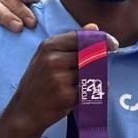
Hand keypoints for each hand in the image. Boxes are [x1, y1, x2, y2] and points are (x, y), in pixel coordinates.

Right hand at [0, 24, 117, 137]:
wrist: (25, 111)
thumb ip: (71, 42)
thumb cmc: (39, 82)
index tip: (113, 45)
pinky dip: (89, 92)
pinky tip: (79, 95)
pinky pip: (89, 89)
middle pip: (89, 55)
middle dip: (97, 62)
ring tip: (79, 85)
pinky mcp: (66, 95)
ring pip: (91, 73)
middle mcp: (53, 59)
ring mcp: (59, 78)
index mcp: (48, 46)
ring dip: (93, 79)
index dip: (101, 40)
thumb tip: (94, 26)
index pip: (81, 38)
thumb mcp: (48, 57)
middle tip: (95, 69)